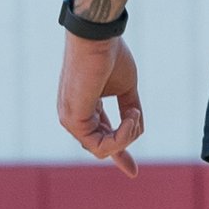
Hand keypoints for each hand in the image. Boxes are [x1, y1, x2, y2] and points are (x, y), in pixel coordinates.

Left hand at [58, 33, 143, 171]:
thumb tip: (138, 128)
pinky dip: (121, 136)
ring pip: (102, 149)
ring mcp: (70, 119)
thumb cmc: (111, 55)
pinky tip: (131, 115)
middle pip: (101, 146)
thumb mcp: (126, 88)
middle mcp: (73, 115)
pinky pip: (101, 145)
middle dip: (124, 146)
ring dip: (126, 136)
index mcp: (85, 106)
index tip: (132, 171)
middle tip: (136, 120)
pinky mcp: (72, 120)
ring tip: (134, 112)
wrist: (99, 37)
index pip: (100, 137)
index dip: (118, 152)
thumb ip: (129, 110)